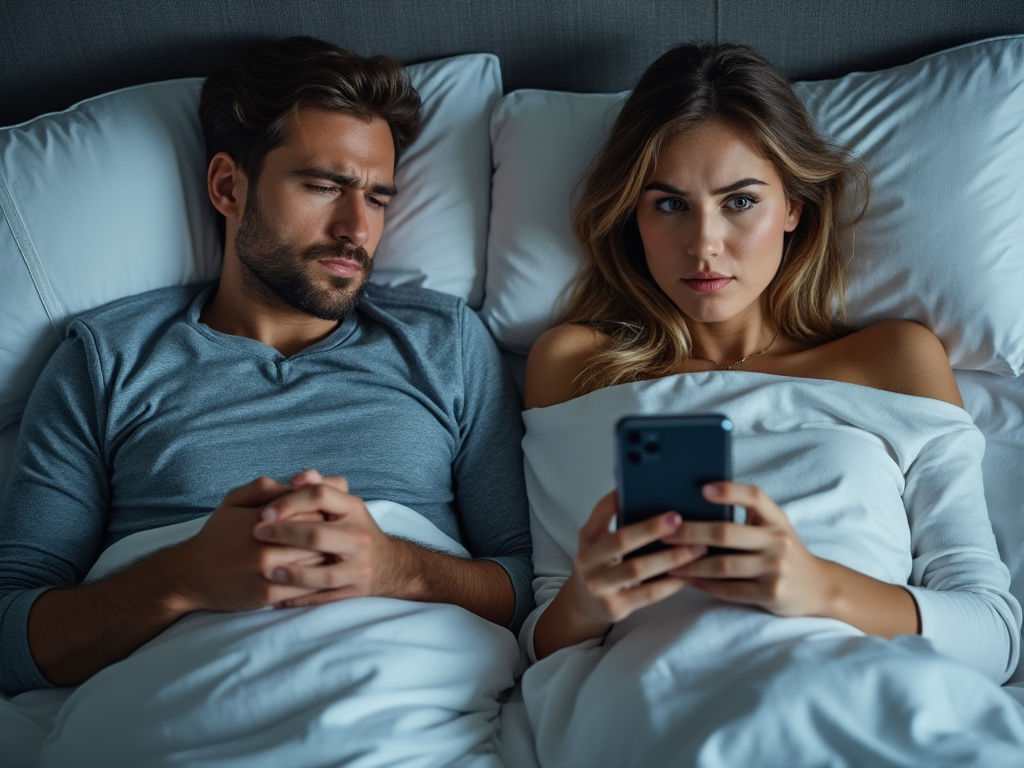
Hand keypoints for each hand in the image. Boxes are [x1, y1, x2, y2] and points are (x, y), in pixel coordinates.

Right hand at [171, 476, 325, 612]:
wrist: (190, 575)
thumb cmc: (219, 533)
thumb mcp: (236, 499)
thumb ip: (269, 487)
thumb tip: (304, 481)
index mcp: (263, 518)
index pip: (312, 508)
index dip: (324, 511)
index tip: (328, 515)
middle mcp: (266, 545)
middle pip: (318, 536)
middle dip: (330, 536)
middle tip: (336, 536)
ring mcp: (268, 572)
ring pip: (318, 563)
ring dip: (328, 559)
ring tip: (332, 554)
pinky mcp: (269, 595)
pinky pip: (306, 588)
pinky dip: (317, 581)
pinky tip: (320, 576)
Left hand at [250, 470, 413, 607]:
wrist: (388, 565)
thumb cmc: (353, 529)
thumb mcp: (343, 504)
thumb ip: (319, 486)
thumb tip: (295, 478)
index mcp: (354, 508)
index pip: (320, 495)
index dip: (289, 501)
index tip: (264, 511)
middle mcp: (359, 536)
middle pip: (317, 534)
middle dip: (283, 534)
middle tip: (256, 533)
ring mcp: (359, 566)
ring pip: (323, 573)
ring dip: (292, 573)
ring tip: (268, 570)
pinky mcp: (355, 591)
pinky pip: (324, 597)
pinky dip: (300, 597)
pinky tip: (277, 593)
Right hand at [568, 490, 707, 626]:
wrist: (586, 603)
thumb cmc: (602, 564)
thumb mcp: (600, 540)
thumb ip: (616, 520)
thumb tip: (648, 495)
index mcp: (587, 538)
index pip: (601, 511)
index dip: (619, 499)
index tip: (644, 488)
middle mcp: (588, 562)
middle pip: (621, 541)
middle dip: (651, 529)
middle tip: (678, 519)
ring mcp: (599, 587)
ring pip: (638, 569)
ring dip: (671, 557)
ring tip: (696, 547)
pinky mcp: (615, 607)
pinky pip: (649, 594)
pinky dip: (671, 583)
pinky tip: (689, 573)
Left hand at [664, 482, 829, 616]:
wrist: (819, 587)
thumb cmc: (783, 551)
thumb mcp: (774, 527)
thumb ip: (747, 517)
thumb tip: (698, 504)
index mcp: (777, 519)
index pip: (755, 497)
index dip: (729, 491)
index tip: (702, 489)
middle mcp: (778, 541)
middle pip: (726, 533)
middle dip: (691, 532)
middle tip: (665, 533)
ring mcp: (776, 569)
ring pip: (723, 565)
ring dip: (691, 564)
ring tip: (668, 561)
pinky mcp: (771, 594)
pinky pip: (730, 589)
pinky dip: (704, 584)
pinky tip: (687, 579)